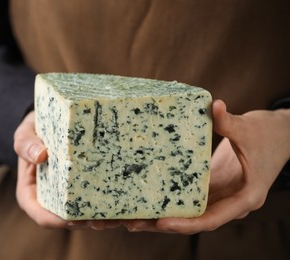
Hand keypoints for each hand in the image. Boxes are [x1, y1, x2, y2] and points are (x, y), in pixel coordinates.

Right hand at [14, 111, 120, 229]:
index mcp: (32, 194)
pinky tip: (127, 200)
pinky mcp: (85, 186)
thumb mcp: (25, 132)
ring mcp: (70, 195)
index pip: (44, 217)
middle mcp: (52, 199)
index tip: (78, 218)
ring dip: (104, 218)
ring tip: (122, 215)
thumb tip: (40, 155)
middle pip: (70, 220)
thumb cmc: (35, 129)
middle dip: (89, 223)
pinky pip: (97, 197)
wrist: (52, 120)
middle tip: (109, 220)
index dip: (60, 222)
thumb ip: (26, 143)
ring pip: (86, 213)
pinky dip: (111, 201)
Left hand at [124, 99, 289, 233]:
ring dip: (161, 214)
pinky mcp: (211, 185)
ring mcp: (219, 195)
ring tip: (130, 216)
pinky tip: (146, 197)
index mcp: (245, 197)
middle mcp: (230, 202)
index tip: (162, 223)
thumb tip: (214, 106)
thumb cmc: (269, 135)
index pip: (213, 218)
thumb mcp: (250, 129)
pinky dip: (168, 199)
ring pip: (188, 212)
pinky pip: (188, 197)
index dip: (187, 223)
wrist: (278, 135)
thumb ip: (230, 122)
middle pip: (194, 220)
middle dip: (163, 224)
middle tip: (131, 223)